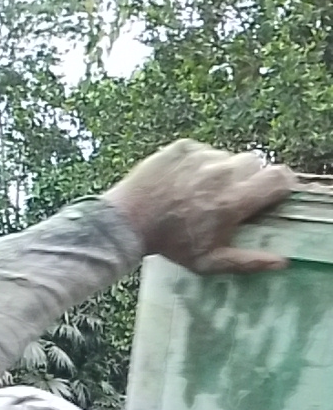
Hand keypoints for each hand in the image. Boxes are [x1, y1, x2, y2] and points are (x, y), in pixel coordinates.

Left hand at [106, 140, 294, 273]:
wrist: (127, 221)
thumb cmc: (171, 244)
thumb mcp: (210, 261)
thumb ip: (249, 262)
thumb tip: (281, 262)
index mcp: (234, 199)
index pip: (279, 178)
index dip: (281, 184)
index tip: (274, 193)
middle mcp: (223, 172)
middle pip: (256, 165)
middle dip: (251, 179)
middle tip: (234, 196)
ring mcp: (203, 156)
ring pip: (228, 157)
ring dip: (224, 171)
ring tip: (203, 192)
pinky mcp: (184, 147)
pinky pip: (204, 151)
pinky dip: (200, 164)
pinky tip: (184, 182)